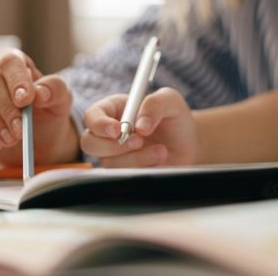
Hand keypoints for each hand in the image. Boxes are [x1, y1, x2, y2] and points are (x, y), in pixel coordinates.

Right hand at [0, 49, 78, 165]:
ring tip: (12, 139)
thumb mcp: (61, 100)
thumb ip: (55, 90)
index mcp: (14, 64)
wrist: (41, 142)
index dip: (16, 78)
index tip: (26, 99)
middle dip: (6, 107)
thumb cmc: (49, 112)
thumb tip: (39, 92)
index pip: (8, 61)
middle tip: (21, 129)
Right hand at [81, 87, 198, 167]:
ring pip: (109, 163)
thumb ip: (155, 104)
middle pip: (90, 143)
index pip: (92, 116)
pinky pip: (124, 177)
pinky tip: (160, 161)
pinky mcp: (124, 173)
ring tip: (162, 151)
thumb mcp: (170, 100)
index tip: (118, 129)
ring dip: (137, 158)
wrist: (188, 143)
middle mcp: (108, 134)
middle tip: (139, 141)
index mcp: (112, 110)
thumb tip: (139, 126)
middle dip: (113, 145)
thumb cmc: (174, 116)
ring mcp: (114, 156)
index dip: (99, 124)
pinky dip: (144, 169)